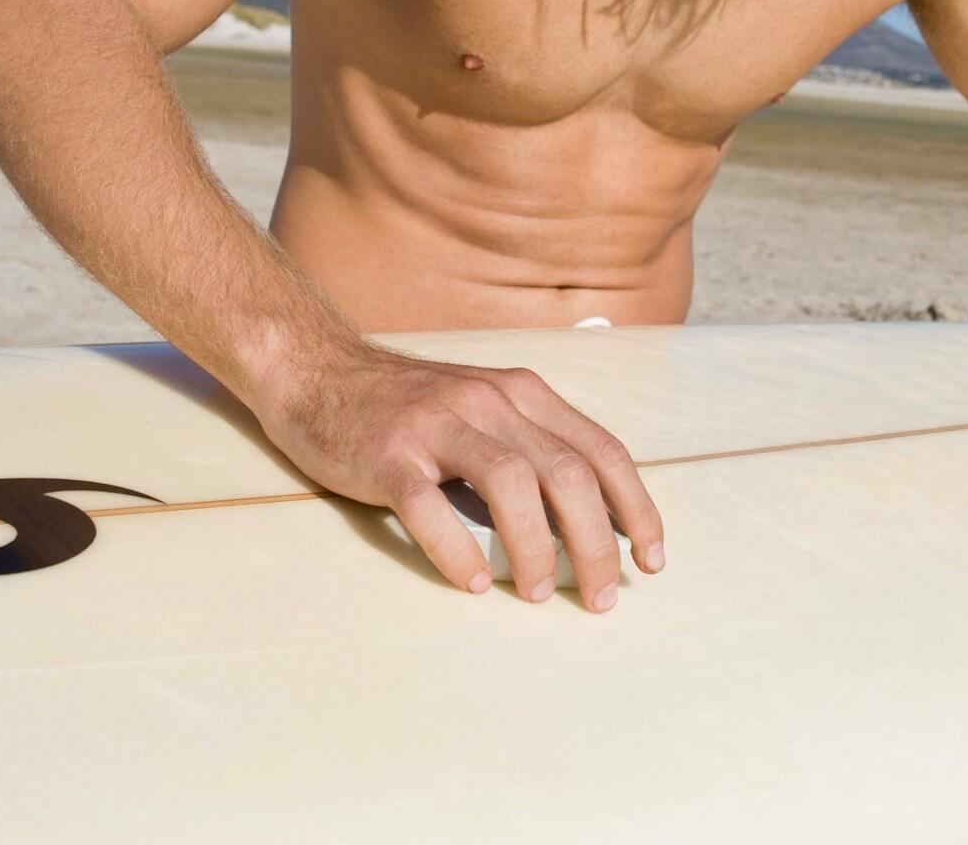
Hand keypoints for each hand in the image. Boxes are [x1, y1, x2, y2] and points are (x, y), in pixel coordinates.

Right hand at [250, 342, 663, 612]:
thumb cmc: (408, 408)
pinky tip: (472, 583)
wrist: (317, 369)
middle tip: (600, 597)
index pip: (603, 451)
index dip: (636, 508)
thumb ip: (532, 452)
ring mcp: (437, 424)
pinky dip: (457, 550)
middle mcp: (490, 401)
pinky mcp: (387, 453)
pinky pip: (429, 506)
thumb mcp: (484, 412)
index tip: (650, 561)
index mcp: (524, 394)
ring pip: (511, 484)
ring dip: (537, 548)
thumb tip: (588, 529)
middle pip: (568, 474)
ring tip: (538, 594)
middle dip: (596, 543)